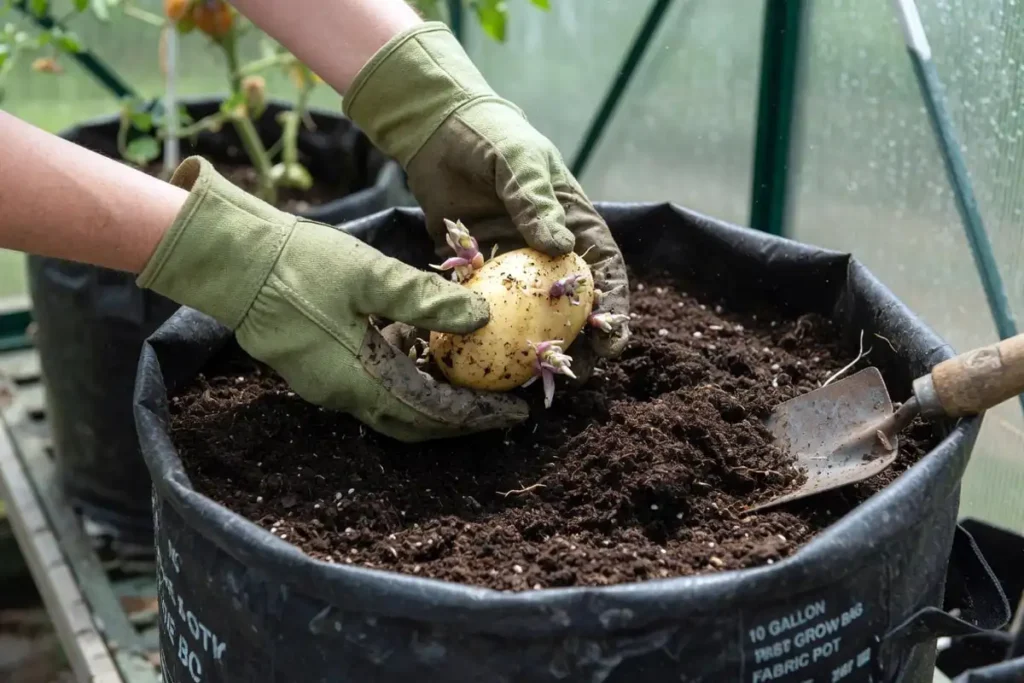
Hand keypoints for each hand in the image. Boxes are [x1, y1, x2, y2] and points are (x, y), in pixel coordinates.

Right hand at [137, 157, 526, 441]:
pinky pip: (372, 385)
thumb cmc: (299, 264)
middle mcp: (344, 394)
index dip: (476, 415)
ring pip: (393, 404)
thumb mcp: (370, 275)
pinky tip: (423, 348)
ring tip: (471, 379)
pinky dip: (404, 377)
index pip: (431, 413)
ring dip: (432, 399)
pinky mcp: (318, 366)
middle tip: (499, 405)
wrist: (233, 261)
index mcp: (360, 379)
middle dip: (459, 418)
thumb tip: (481, 316)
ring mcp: (327, 383)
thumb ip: (425, 299)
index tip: (514, 411)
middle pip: (414, 421)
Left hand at [342, 22, 629, 380]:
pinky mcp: (475, 272)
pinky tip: (481, 356)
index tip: (613, 338)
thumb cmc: (491, 137)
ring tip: (531, 376)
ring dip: (534, 346)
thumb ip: (536, 200)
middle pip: (574, 306)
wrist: (439, 131)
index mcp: (574, 225)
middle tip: (574, 373)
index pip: (605, 271)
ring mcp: (511, 266)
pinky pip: (485, 307)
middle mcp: (548, 253)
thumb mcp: (519, 160)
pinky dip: (486, 332)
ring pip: (531, 315)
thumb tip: (560, 248)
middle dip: (581, 343)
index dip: (615, 307)